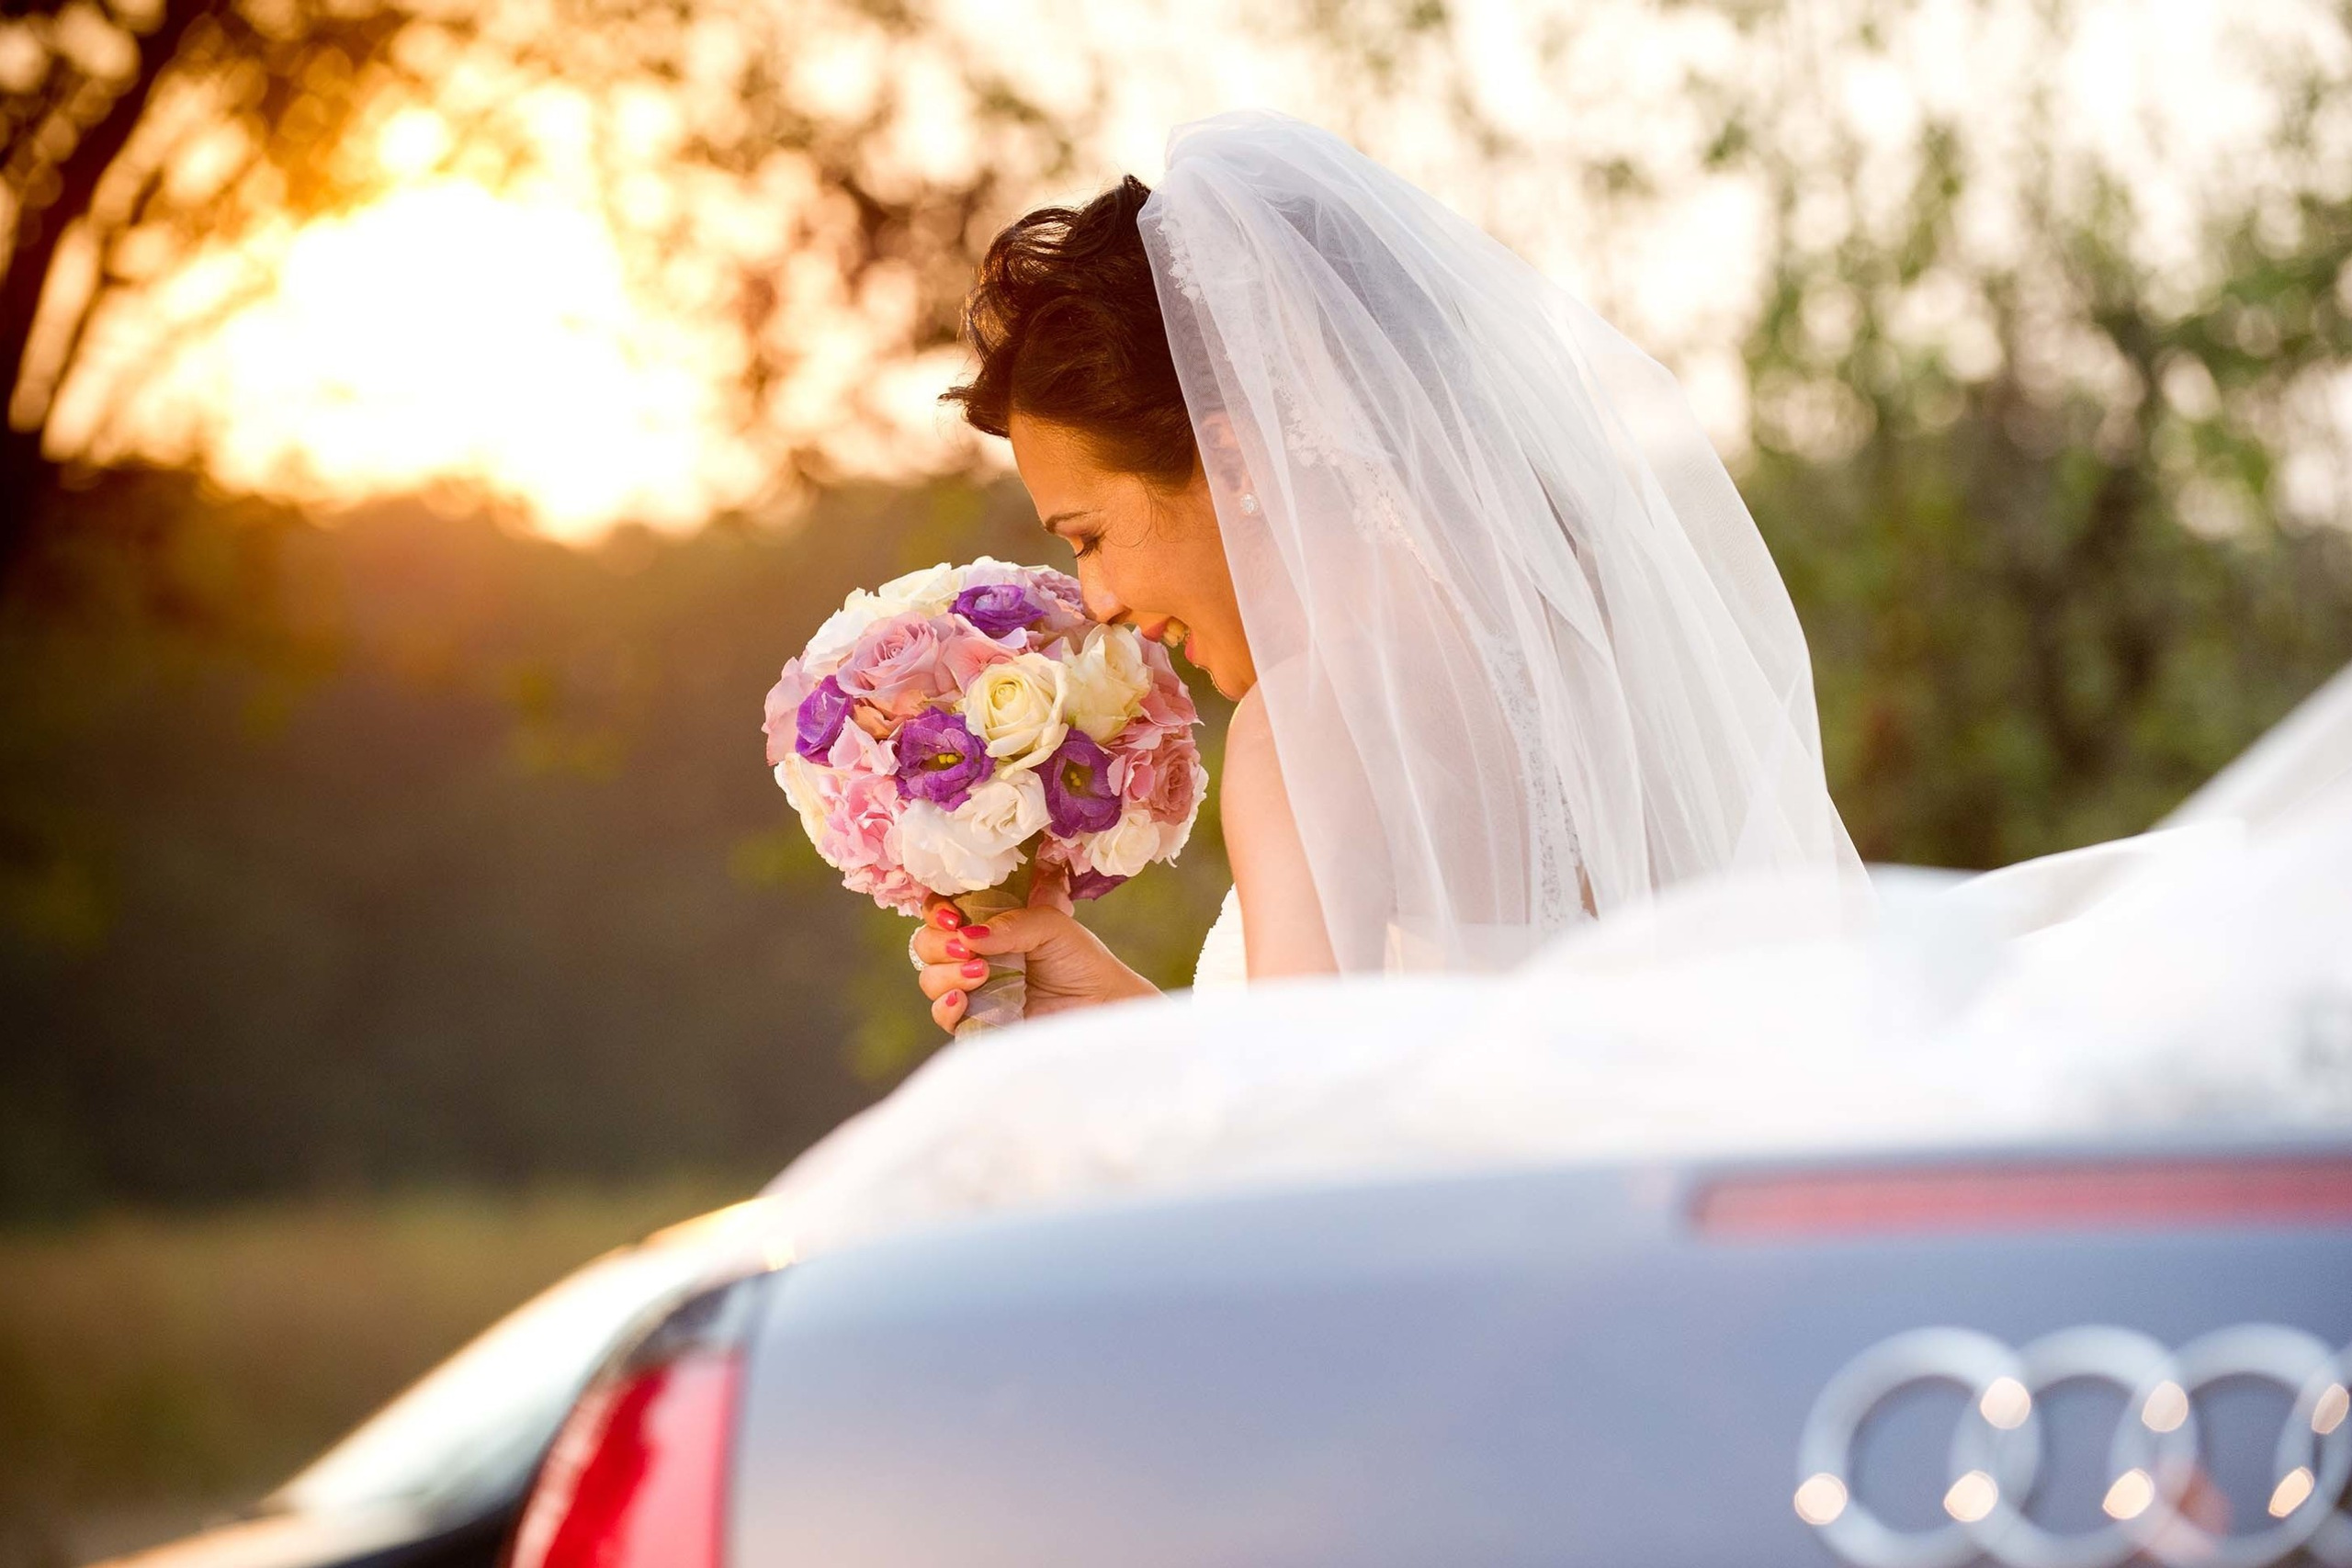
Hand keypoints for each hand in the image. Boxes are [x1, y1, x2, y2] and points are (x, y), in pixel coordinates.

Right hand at [908, 892, 1158, 1034]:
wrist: (1102, 1005)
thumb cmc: (1080, 959)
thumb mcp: (1051, 925)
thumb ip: (1010, 923)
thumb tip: (966, 935)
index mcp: (986, 925)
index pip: (942, 913)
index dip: (937, 912)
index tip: (953, 918)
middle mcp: (973, 956)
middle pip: (926, 945)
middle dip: (939, 945)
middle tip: (968, 951)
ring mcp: (972, 990)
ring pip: (930, 979)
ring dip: (945, 974)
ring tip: (982, 974)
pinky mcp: (977, 1022)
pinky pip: (942, 1016)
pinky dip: (945, 1007)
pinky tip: (963, 1000)